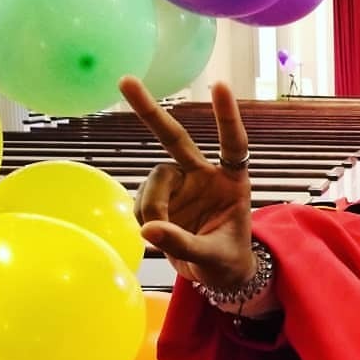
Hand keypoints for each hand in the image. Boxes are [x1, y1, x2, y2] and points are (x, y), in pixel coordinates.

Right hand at [119, 76, 254, 290]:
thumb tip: (148, 228)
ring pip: (153, 180)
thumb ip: (184, 244)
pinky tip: (154, 233)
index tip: (219, 85)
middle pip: (175, 139)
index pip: (233, 145)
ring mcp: (180, 185)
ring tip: (158, 234)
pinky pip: (142, 199)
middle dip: (150, 111)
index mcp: (232, 183)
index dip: (226, 117)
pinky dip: (144, 217)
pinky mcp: (161, 198)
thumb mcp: (214, 258)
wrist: (217, 278)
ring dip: (151, 205)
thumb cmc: (228, 263)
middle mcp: (204, 176)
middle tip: (126, 80)